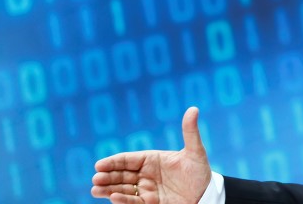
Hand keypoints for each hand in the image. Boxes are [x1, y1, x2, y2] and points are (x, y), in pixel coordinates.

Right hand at [91, 107, 211, 202]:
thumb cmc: (200, 172)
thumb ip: (190, 132)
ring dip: (109, 189)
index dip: (114, 162)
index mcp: (152, 159)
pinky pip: (134, 202)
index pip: (129, 160)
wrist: (206, 196)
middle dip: (108, 176)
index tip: (100, 164)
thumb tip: (194, 108)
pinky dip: (123, 200)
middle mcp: (146, 174)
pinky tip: (114, 198)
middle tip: (95, 178)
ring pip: (123, 189)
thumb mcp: (196, 152)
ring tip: (95, 189)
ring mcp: (147, 190)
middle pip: (122, 174)